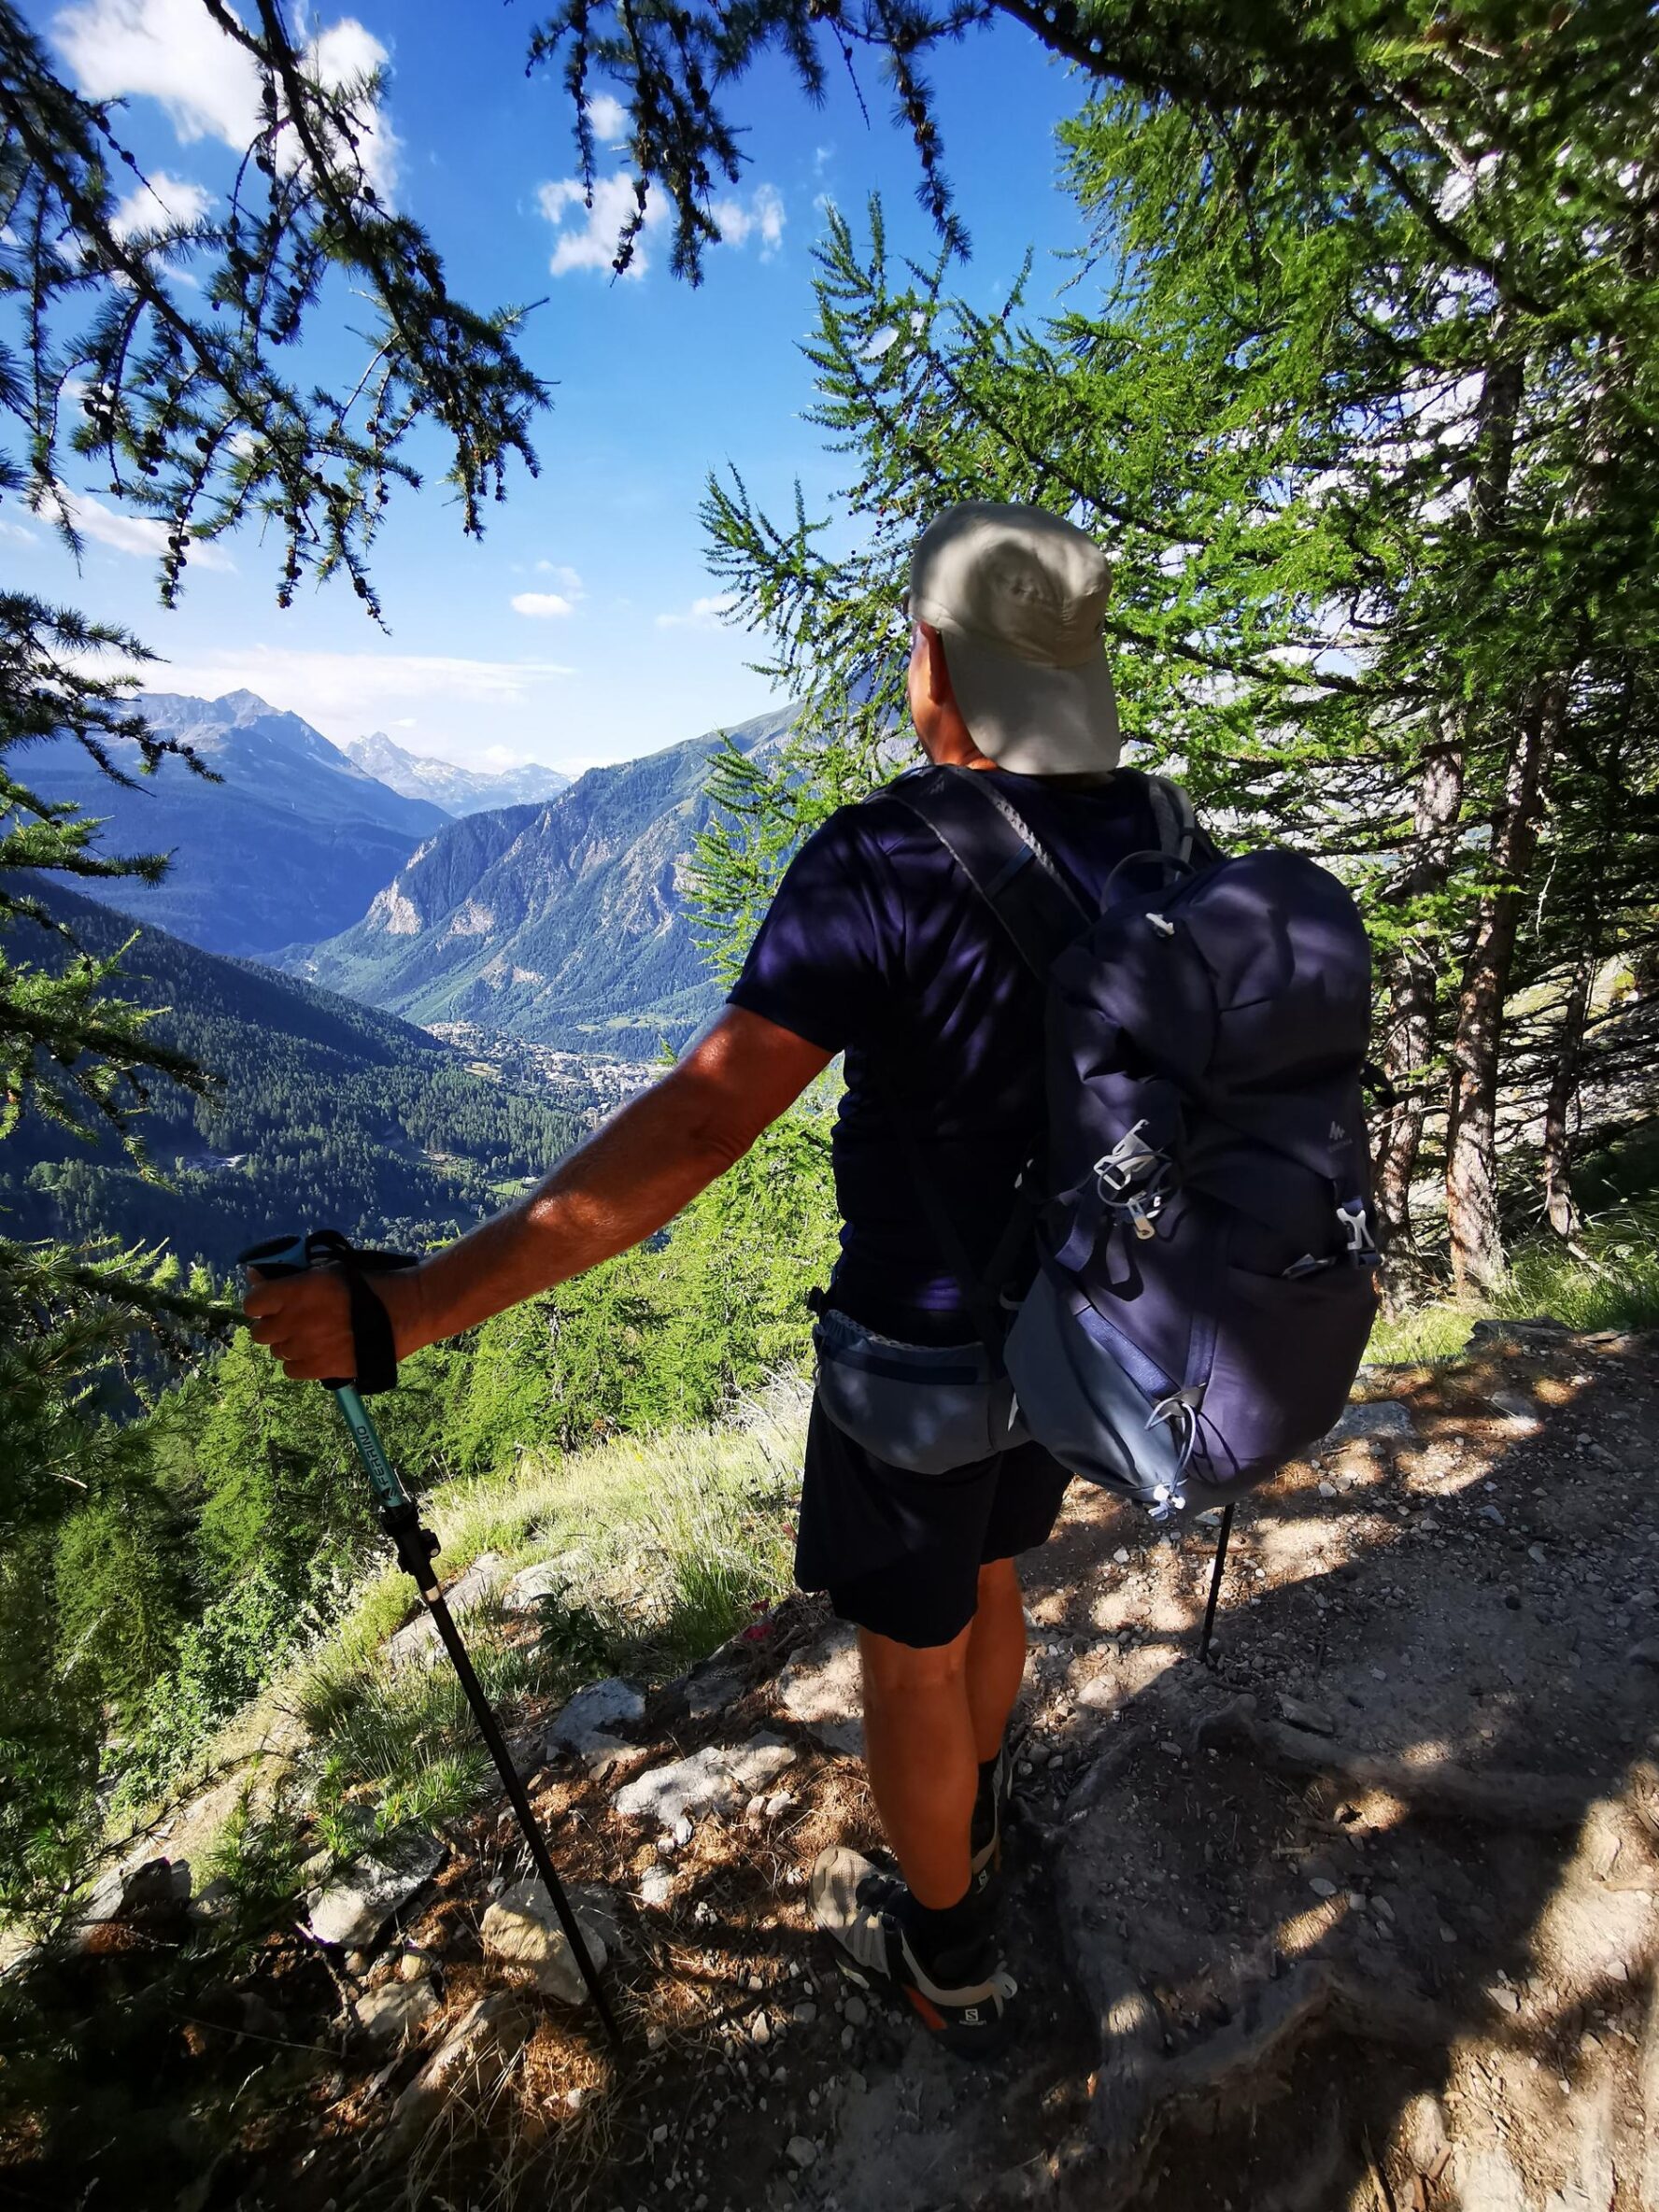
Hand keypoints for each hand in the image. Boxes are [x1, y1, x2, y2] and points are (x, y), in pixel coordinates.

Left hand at [243, 1264, 358, 1382]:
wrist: (405, 1311)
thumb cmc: (366, 1283)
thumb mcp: (329, 1269)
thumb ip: (290, 1274)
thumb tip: (254, 1276)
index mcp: (296, 1291)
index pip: (252, 1304)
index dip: (259, 1304)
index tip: (270, 1304)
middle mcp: (295, 1321)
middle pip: (260, 1333)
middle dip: (272, 1326)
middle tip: (291, 1321)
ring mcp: (306, 1348)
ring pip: (277, 1352)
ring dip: (289, 1344)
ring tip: (311, 1337)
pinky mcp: (320, 1369)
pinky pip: (291, 1370)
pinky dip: (300, 1363)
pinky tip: (317, 1352)